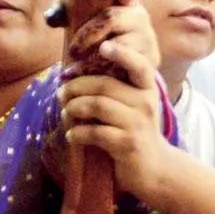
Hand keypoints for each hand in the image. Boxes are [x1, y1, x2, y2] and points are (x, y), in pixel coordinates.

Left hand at [58, 0, 169, 196]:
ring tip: (65, 113)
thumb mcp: (134, 106)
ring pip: (98, 106)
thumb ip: (114, 89)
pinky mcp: (127, 144)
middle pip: (104, 86)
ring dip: (74, 108)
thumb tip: (73, 75)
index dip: (122, 54)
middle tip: (60, 94)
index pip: (139, 65)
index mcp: (146, 89)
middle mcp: (145, 103)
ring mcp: (137, 124)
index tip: (103, 46)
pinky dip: (78, 133)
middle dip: (76, 87)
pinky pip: (95, 132)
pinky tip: (71, 136)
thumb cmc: (136, 131)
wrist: (154, 168)